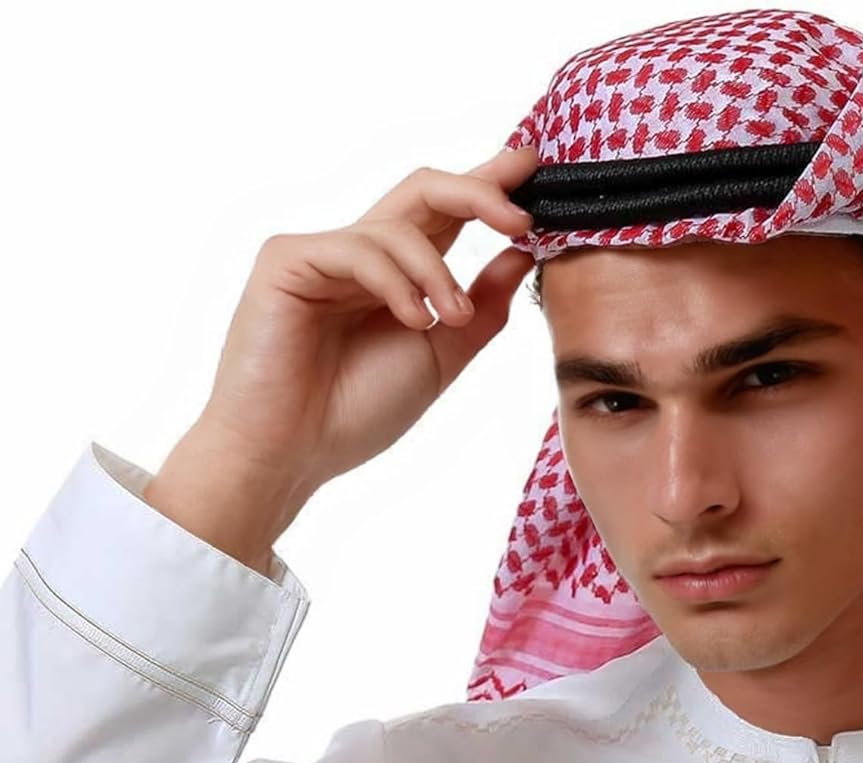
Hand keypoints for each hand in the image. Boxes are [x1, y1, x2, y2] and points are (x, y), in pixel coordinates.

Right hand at [180, 144, 539, 541]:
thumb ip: (481, 308)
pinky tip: (414, 320)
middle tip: (522, 216)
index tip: (533, 168)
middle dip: (479, 194)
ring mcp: (322, 253)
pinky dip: (396, 282)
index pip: (446, 214)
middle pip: (425, 191)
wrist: (291, 452)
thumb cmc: (356, 411)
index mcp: (397, 276)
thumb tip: (521, 255)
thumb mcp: (441, 356)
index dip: (488, 188)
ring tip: (452, 320)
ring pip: (399, 225)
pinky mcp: (287, 260)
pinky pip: (358, 249)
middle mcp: (360, 255)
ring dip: (440, 274)